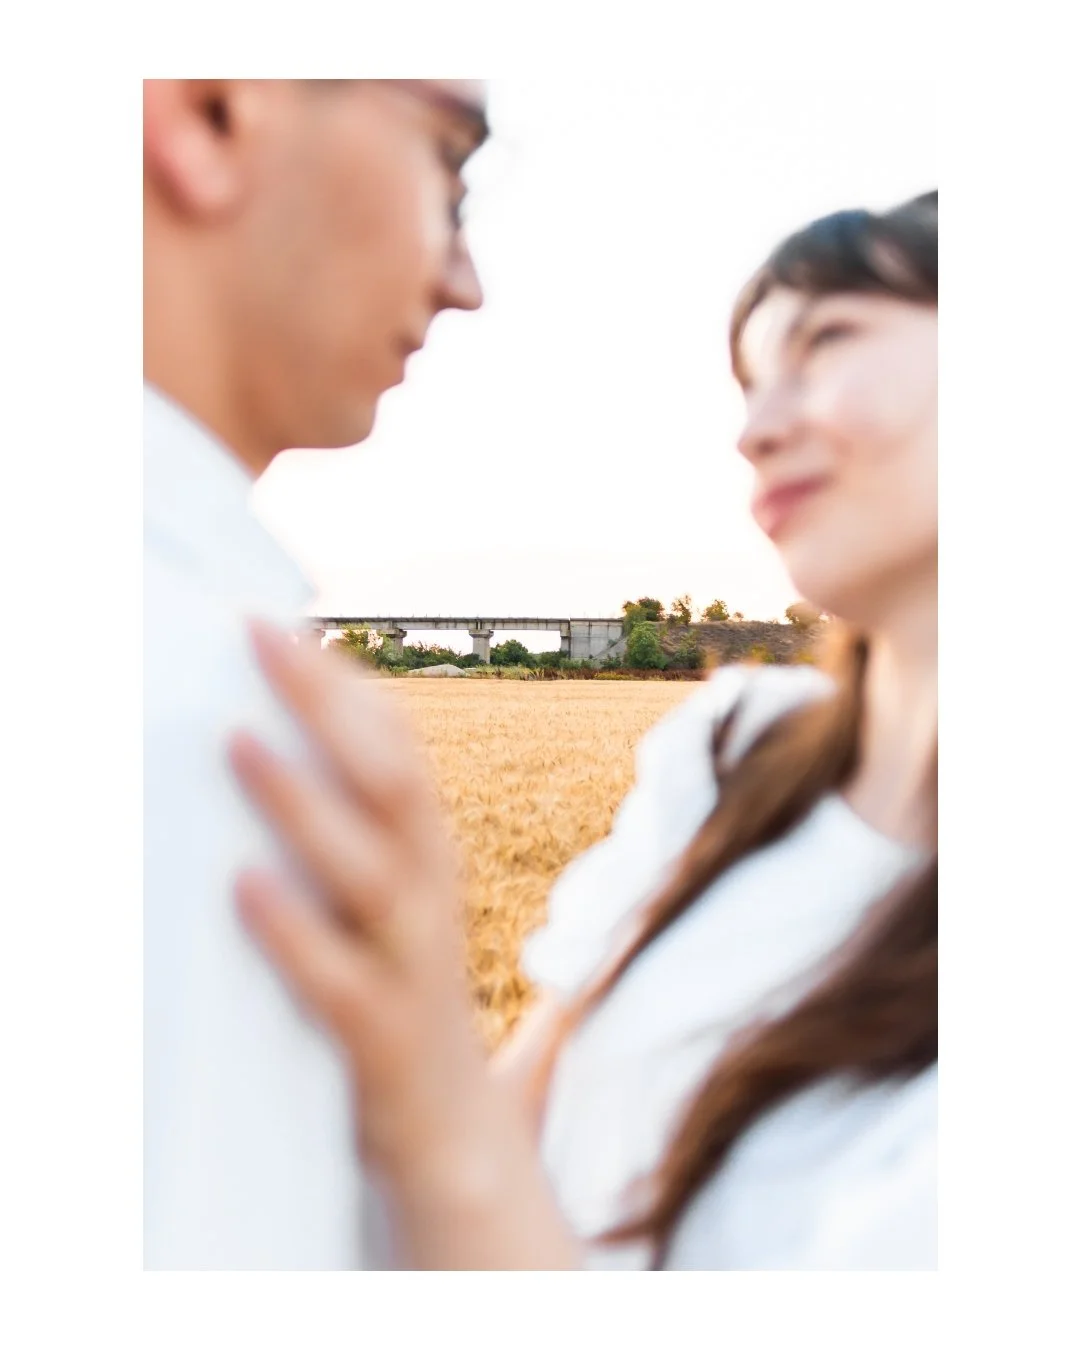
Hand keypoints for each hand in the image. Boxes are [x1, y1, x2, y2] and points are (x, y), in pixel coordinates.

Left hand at [227, 620, 490, 1189]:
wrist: (451, 1136)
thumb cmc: (391, 995)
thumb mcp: (378, 905)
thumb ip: (339, 837)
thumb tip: (249, 751)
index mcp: (427, 856)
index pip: (399, 750)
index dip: (347, 685)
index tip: (281, 625)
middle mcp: (431, 894)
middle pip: (393, 783)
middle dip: (330, 705)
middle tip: (260, 638)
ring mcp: (413, 964)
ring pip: (373, 870)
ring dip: (305, 802)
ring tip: (238, 742)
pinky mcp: (383, 1035)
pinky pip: (341, 978)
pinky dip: (294, 929)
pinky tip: (244, 883)